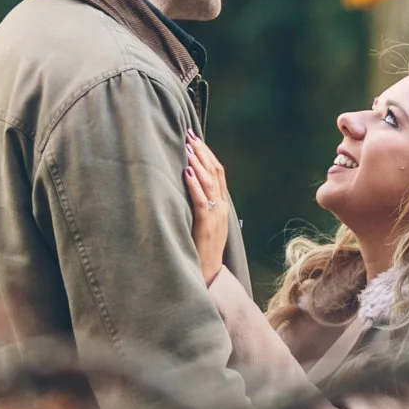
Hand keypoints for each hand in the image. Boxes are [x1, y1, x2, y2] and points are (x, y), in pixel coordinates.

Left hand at [183, 132, 231, 283]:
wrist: (209, 273)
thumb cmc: (202, 248)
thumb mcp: (206, 222)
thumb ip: (202, 204)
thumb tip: (189, 184)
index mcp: (222, 205)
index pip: (218, 173)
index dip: (208, 154)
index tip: (196, 138)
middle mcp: (221, 207)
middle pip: (215, 172)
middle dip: (202, 152)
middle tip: (189, 135)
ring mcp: (215, 216)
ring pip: (209, 183)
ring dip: (198, 163)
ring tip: (188, 147)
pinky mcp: (206, 225)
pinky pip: (201, 201)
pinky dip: (194, 185)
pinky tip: (186, 172)